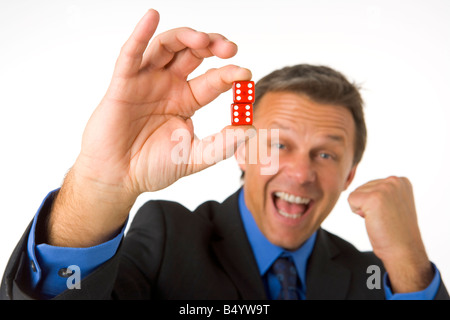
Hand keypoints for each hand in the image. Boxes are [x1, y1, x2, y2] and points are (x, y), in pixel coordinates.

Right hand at [79, 9, 252, 195]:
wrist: (118, 178)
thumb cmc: (151, 167)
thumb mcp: (194, 157)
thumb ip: (221, 145)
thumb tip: (251, 130)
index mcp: (186, 100)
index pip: (213, 80)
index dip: (229, 74)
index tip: (245, 74)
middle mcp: (168, 86)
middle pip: (192, 54)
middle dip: (212, 45)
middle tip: (229, 48)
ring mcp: (146, 82)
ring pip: (166, 47)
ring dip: (185, 37)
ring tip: (203, 39)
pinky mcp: (123, 84)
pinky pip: (131, 54)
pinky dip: (140, 34)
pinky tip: (152, 16)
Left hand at [348, 176, 432, 292]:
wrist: (404, 251)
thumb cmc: (396, 231)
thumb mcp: (394, 203)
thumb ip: (384, 192)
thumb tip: (360, 189)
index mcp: (401, 181)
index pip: (371, 185)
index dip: (374, 203)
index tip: (389, 213)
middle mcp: (394, 181)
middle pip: (362, 188)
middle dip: (367, 205)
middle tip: (384, 218)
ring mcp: (385, 188)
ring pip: (356, 193)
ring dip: (363, 209)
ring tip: (380, 219)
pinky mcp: (373, 198)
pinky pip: (350, 199)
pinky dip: (356, 212)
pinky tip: (372, 220)